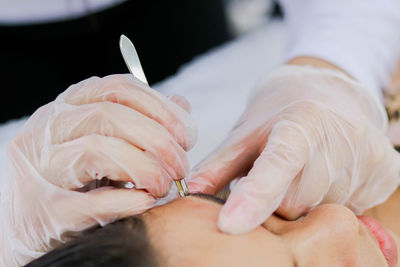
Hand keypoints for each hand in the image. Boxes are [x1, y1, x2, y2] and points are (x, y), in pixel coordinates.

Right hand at [0, 74, 196, 265]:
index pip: (118, 88)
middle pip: (110, 115)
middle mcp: (48, 129)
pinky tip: (145, 202)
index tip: (186, 135)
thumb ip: (144, 122)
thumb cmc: (79, 179)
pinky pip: (90, 201)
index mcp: (68, 106)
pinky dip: (126, 201)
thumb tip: (182, 105)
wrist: (36, 227)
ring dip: (145, 168)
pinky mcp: (42, 210)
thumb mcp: (110, 142)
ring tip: (164, 186)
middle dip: (157, 140)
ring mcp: (39, 168)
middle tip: (181, 166)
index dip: (160, 108)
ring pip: (98, 150)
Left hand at [189, 65, 399, 233]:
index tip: (228, 225)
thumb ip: (219, 165)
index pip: (279, 164)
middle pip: (296, 202)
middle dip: (275, 200)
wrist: (331, 93)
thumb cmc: (280, 112)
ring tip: (301, 171)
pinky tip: (324, 175)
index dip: (255, 197)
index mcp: (303, 120)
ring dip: (301, 201)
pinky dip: (326, 200)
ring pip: (319, 210)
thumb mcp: (246, 132)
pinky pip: (347, 209)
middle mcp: (343, 138)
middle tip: (272, 176)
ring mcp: (371, 158)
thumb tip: (189, 194)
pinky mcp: (387, 174)